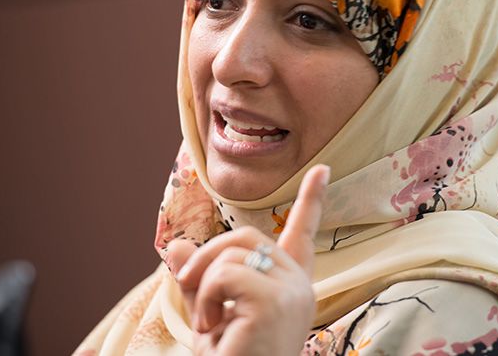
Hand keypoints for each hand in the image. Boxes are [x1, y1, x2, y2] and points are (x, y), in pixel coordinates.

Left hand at [168, 164, 328, 355]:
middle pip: (246, 235)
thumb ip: (200, 279)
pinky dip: (207, 297)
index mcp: (288, 286)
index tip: (323, 170)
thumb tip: (174, 245)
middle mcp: (298, 286)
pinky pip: (226, 274)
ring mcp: (291, 292)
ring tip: (210, 323)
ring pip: (232, 253)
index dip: (312, 200)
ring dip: (204, 285)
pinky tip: (215, 327)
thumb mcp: (210, 315)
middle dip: (206, 256)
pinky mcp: (275, 301)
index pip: (302, 234)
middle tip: (186, 284)